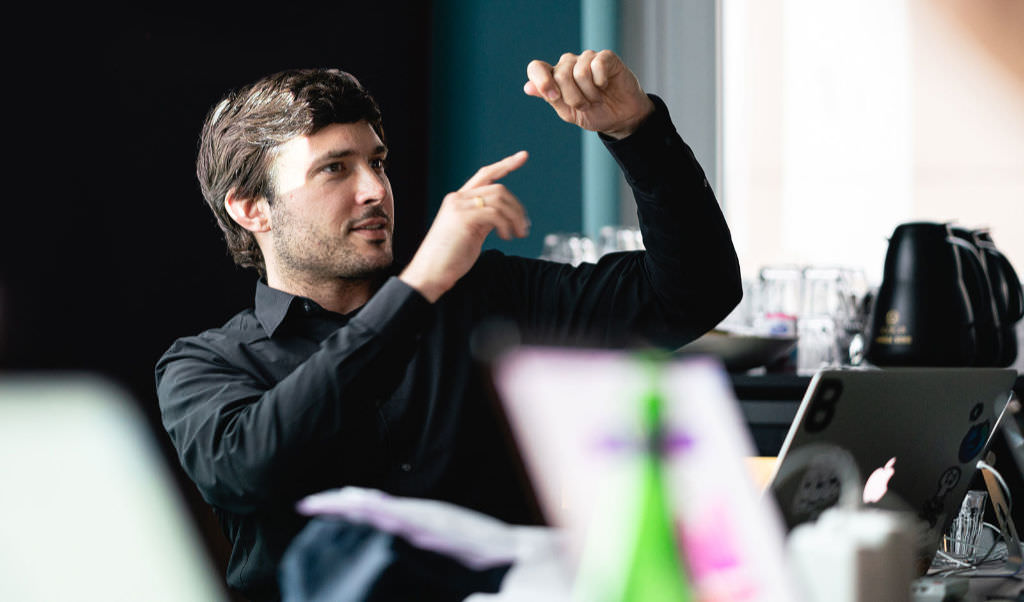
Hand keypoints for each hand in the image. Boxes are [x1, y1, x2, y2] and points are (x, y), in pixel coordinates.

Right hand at [400, 151, 529, 301]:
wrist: (430, 273)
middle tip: (525, 227)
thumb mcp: (471, 233)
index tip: (523, 156)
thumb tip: (505, 216)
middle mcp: (458, 198)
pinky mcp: (463, 218)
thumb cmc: (450, 259)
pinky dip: (506, 225)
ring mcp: (459, 207)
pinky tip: (506, 237)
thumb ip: (484, 220)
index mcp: (458, 200)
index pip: (485, 174)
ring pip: (500, 200)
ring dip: (515, 218)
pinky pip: (495, 214)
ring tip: (518, 234)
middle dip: (517, 207)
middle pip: (499, 189)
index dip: (505, 164)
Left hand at [524, 49, 653, 138]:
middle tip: (585, 105)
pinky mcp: (605, 57)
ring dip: (589, 93)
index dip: (542, 81)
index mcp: (555, 77)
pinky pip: (597, 65)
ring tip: (596, 98)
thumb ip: (550, 98)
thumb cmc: (593, 114)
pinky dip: (601, 82)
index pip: (536, 68)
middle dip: (573, 98)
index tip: (554, 97)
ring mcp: (587, 58)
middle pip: (560, 75)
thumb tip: (527, 87)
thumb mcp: (568, 112)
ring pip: (579, 72)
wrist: (621, 118)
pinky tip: (606, 85)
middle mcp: (568, 64)